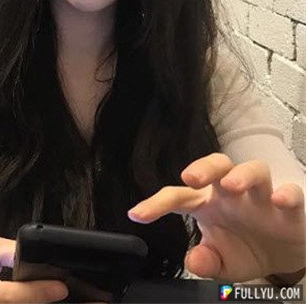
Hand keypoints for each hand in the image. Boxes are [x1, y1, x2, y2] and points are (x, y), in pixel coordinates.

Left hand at [127, 153, 304, 282]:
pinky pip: (290, 192)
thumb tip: (193, 262)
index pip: (178, 197)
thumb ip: (205, 262)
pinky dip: (287, 194)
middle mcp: (231, 193)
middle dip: (202, 167)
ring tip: (232, 186)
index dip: (156, 204)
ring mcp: (260, 196)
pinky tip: (279, 200)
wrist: (284, 256)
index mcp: (207, 203)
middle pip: (216, 165)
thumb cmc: (245, 248)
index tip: (136, 215)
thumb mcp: (221, 262)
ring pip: (252, 170)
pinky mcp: (289, 206)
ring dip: (242, 174)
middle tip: (189, 177)